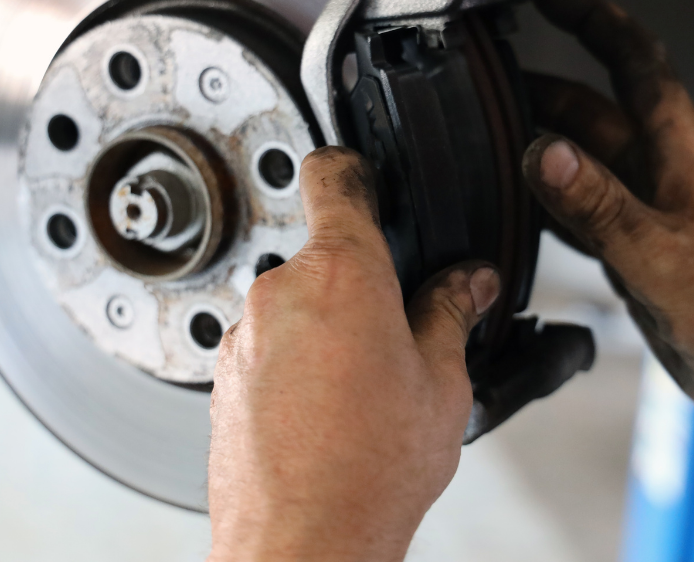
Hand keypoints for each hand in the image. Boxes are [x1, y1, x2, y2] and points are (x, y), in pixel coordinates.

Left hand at [206, 146, 501, 561]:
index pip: (334, 176)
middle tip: (395, 333)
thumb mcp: (440, 383)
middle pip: (324, 254)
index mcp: (342, 272)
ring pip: (296, 304)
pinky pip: (266, 344)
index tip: (365, 178)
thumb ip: (450, 314)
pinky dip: (294, 360)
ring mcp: (245, 333)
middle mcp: (281, 291)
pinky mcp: (225, 373)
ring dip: (326, 326)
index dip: (354, 168)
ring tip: (359, 387)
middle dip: (360, 281)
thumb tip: (469, 284)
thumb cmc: (370, 469)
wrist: (301, 543)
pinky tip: (323, 409)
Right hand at [522, 0, 693, 525]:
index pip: (632, 59)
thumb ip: (598, 203)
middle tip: (487, 78)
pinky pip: (579, 204)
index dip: (590, 15)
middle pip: (592, 106)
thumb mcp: (662, 256)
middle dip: (541, 84)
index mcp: (679, 152)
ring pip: (581, 155)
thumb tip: (542, 150)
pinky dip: (547, 196)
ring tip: (486, 134)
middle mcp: (660, 169)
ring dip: (537, 140)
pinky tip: (518, 202)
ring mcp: (645, 206)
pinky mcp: (635, 243)